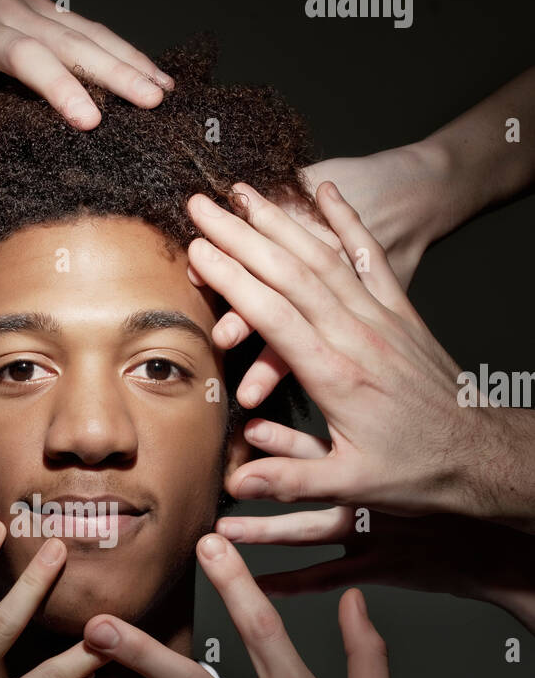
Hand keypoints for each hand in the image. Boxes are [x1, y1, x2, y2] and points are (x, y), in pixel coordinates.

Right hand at [186, 183, 529, 526]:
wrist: (478, 454)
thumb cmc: (414, 472)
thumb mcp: (351, 487)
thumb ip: (291, 482)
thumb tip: (237, 485)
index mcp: (336, 377)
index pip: (274, 316)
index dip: (233, 279)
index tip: (197, 251)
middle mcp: (357, 337)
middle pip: (291, 273)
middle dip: (241, 235)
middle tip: (200, 205)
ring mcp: (380, 319)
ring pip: (324, 257)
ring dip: (280, 221)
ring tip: (242, 192)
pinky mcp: (399, 313)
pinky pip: (369, 257)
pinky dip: (346, 219)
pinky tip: (325, 190)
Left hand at [215, 434, 534, 632]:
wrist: (495, 528)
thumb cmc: (446, 479)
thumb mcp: (404, 438)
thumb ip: (366, 403)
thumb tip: (334, 361)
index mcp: (374, 457)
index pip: (322, 439)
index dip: (283, 435)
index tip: (248, 427)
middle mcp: (371, 492)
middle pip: (311, 480)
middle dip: (268, 476)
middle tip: (228, 477)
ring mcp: (374, 531)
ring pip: (311, 532)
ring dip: (266, 532)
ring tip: (224, 531)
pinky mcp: (381, 565)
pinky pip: (330, 578)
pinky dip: (295, 583)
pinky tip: (263, 585)